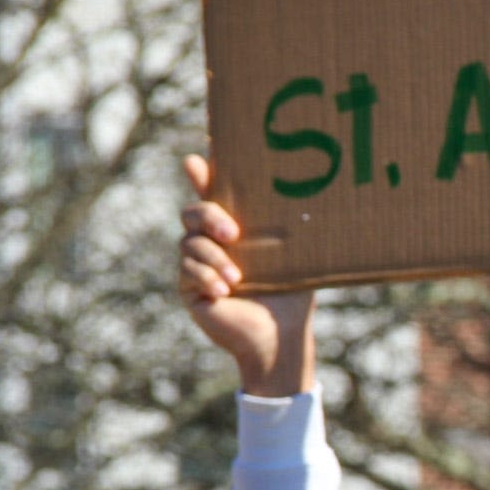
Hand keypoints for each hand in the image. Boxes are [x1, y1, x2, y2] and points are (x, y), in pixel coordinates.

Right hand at [178, 155, 315, 395]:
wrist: (279, 333)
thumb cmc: (290, 291)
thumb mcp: (289, 254)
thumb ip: (281, 226)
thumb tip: (302, 191)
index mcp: (233, 225)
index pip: (213, 191)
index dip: (201, 172)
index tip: (196, 157)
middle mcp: (210, 240)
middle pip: (193, 212)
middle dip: (209, 216)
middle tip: (233, 232)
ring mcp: (195, 262)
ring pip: (190, 243)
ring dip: (215, 259)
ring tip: (238, 278)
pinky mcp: (187, 287)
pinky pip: (188, 271)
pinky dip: (206, 278)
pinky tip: (223, 291)